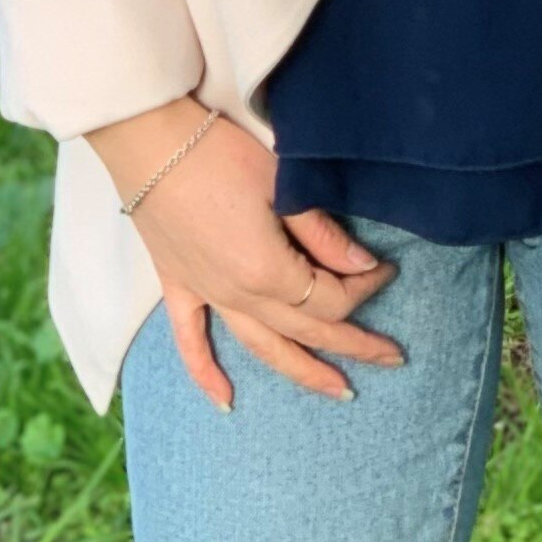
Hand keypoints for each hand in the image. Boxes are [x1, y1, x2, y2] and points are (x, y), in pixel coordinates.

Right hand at [84, 97, 402, 410]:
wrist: (149, 141)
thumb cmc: (219, 153)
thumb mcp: (283, 185)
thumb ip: (323, 233)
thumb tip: (362, 265)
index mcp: (268, 272)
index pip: (330, 298)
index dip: (364, 288)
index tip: (385, 268)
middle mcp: (239, 296)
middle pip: (307, 333)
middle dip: (354, 346)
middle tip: (392, 356)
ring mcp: (207, 295)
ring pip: (262, 349)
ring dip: (303, 373)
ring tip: (339, 390)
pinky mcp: (178, 286)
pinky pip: (191, 341)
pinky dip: (207, 375)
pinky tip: (226, 401)